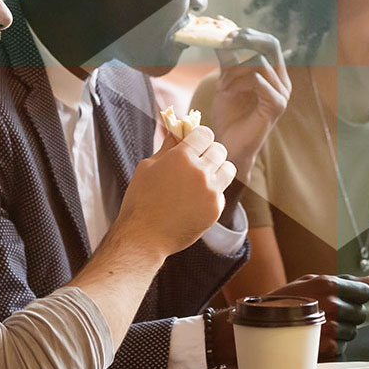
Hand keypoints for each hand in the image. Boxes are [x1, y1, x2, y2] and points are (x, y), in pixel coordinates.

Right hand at [114, 126, 232, 256]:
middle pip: (219, 149)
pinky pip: (222, 192)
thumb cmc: (140, 200)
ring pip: (228, 169)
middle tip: (198, 161)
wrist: (144, 237)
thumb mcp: (147, 167)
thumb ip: (167, 147)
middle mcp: (200, 171)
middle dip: (209, 152)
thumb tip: (176, 131)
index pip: (205, 134)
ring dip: (218, 169)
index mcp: (181, 157)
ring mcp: (211, 191)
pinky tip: (196, 199)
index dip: (199, 137)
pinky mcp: (215, 209)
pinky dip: (213, 192)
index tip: (194, 143)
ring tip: (203, 177)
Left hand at [205, 29, 291, 175]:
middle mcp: (282, 81)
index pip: (267, 42)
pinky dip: (242, 82)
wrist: (229, 145)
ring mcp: (282, 93)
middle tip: (226, 40)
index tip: (225, 30)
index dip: (248, 33)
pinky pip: (261, 82)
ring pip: (262, 63)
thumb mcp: (226, 82)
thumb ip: (228, 62)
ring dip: (237, 70)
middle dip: (248, 40)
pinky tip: (229, 90)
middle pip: (272, 45)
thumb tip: (221, 36)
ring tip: (222, 85)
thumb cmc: (229, 116)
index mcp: (273, 74)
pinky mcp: (277, 106)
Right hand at [212, 274, 368, 364]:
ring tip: (319, 326)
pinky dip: (333, 345)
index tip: (346, 299)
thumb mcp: (313, 281)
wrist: (260, 325)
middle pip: (360, 314)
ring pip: (353, 332)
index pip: (364, 292)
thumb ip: (346, 280)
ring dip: (341, 331)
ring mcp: (331, 329)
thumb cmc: (286, 300)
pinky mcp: (328, 349)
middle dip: (348, 314)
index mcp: (330, 285)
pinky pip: (343, 347)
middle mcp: (333, 306)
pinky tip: (315, 339)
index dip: (357, 296)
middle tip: (327, 314)